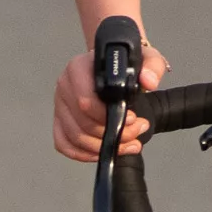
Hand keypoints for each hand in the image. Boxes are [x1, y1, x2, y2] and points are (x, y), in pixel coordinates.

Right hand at [53, 36, 168, 160]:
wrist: (112, 68)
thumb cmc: (124, 64)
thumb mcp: (144, 58)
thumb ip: (152, 66)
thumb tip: (149, 81)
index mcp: (79, 68)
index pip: (86, 100)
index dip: (109, 115)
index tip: (132, 118)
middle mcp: (65, 85)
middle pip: (83, 122)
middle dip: (113, 134)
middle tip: (137, 131)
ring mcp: (60, 105)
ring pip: (76, 137)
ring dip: (103, 147)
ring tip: (129, 142)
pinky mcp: (59, 120)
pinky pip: (65, 144)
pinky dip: (85, 154)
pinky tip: (106, 151)